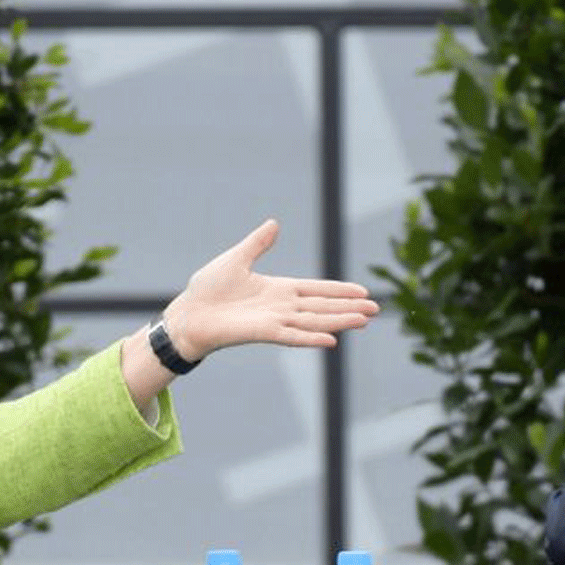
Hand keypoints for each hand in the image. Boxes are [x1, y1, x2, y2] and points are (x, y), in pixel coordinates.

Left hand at [160, 219, 377, 362]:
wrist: (188, 314)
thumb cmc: (208, 290)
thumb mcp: (237, 259)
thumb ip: (258, 244)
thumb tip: (274, 224)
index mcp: (279, 290)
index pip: (317, 290)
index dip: (340, 291)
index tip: (363, 292)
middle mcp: (282, 307)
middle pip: (323, 307)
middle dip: (349, 307)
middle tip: (376, 310)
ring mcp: (275, 321)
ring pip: (315, 321)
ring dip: (340, 321)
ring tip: (364, 320)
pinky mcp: (263, 332)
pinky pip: (293, 336)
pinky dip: (311, 338)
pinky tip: (332, 340)